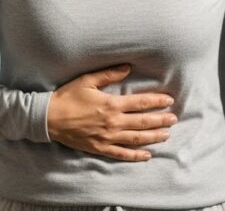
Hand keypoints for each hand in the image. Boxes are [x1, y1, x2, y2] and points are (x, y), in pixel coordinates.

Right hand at [46, 63, 177, 161]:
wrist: (49, 118)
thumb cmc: (67, 97)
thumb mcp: (87, 81)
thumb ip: (109, 74)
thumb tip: (128, 68)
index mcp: (111, 104)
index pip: (140, 103)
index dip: (157, 101)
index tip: (169, 100)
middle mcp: (112, 122)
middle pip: (143, 122)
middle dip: (161, 120)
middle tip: (174, 119)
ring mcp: (107, 137)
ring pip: (136, 138)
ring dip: (153, 137)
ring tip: (167, 135)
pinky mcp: (100, 148)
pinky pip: (122, 154)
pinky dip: (135, 155)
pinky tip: (147, 155)